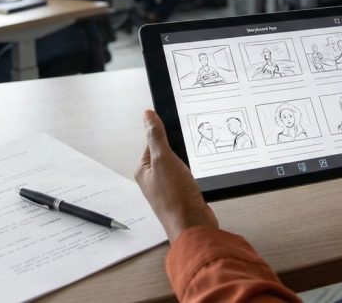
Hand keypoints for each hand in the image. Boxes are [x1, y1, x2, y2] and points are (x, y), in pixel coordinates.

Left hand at [134, 110, 217, 241]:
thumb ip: (155, 136)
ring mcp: (167, 188)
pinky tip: (198, 178)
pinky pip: (187, 176)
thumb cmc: (175, 198)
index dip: (167, 135)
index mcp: (143, 169)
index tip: (178, 133)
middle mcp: (153, 179)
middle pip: (167, 152)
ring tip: (193, 168)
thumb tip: (147, 115)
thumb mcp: (163, 159)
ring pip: (179, 164)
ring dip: (188, 163)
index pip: (152, 141)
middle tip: (188, 153)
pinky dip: (193, 174)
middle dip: (180, 149)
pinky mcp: (181, 195)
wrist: (193, 225)